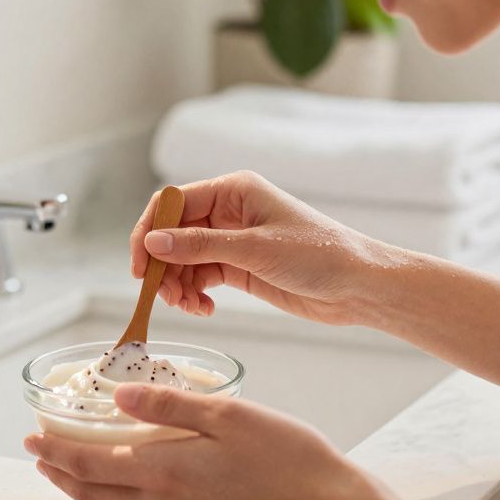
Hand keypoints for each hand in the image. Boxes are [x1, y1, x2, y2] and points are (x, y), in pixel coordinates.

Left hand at [24, 383, 384, 499]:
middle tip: (39, 455)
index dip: (55, 451)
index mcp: (166, 472)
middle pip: (94, 495)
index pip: (90, 464)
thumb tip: (120, 392)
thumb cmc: (289, 456)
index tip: (31, 437)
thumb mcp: (228, 414)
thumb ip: (169, 405)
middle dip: (60, 475)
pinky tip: (124, 492)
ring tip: (68, 474)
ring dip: (84, 494)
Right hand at [130, 171, 397, 323]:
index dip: (150, 231)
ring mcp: (233, 240)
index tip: (141, 266)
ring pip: (184, 259)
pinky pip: (201, 277)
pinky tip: (203, 309)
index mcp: (233, 190)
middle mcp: (229, 211)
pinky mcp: (239, 267)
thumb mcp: (255, 249)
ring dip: (178, 284)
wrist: (358, 286)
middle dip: (163, 265)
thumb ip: (200, 246)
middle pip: (173, 233)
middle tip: (162, 296)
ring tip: (188, 307)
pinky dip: (195, 294)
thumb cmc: (319, 255)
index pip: (173, 203)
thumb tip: (153, 243)